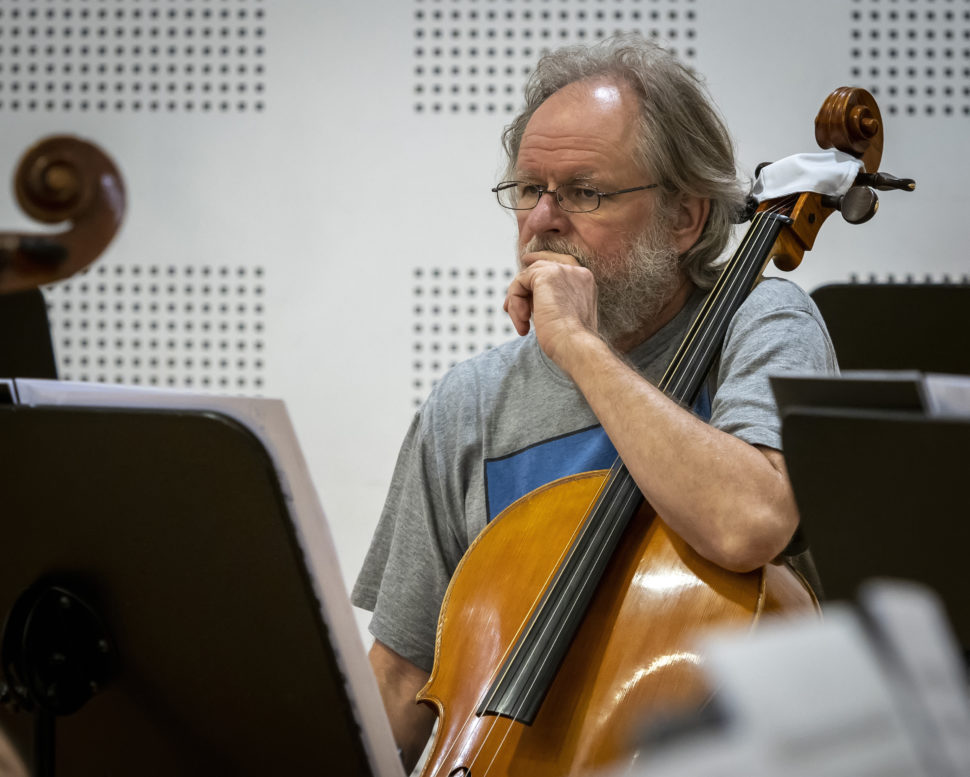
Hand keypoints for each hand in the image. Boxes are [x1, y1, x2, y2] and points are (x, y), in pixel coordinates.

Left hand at [504, 250, 600, 366]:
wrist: (576, 347)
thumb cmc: (570, 342)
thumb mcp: (563, 316)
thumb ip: (551, 300)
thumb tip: (526, 296)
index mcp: (585, 281)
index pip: (562, 263)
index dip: (541, 259)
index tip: (525, 261)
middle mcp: (577, 272)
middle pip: (541, 267)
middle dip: (521, 287)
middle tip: (507, 308)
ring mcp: (563, 271)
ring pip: (527, 277)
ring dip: (516, 302)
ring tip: (521, 325)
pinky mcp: (546, 275)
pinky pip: (519, 283)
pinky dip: (515, 303)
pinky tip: (523, 323)